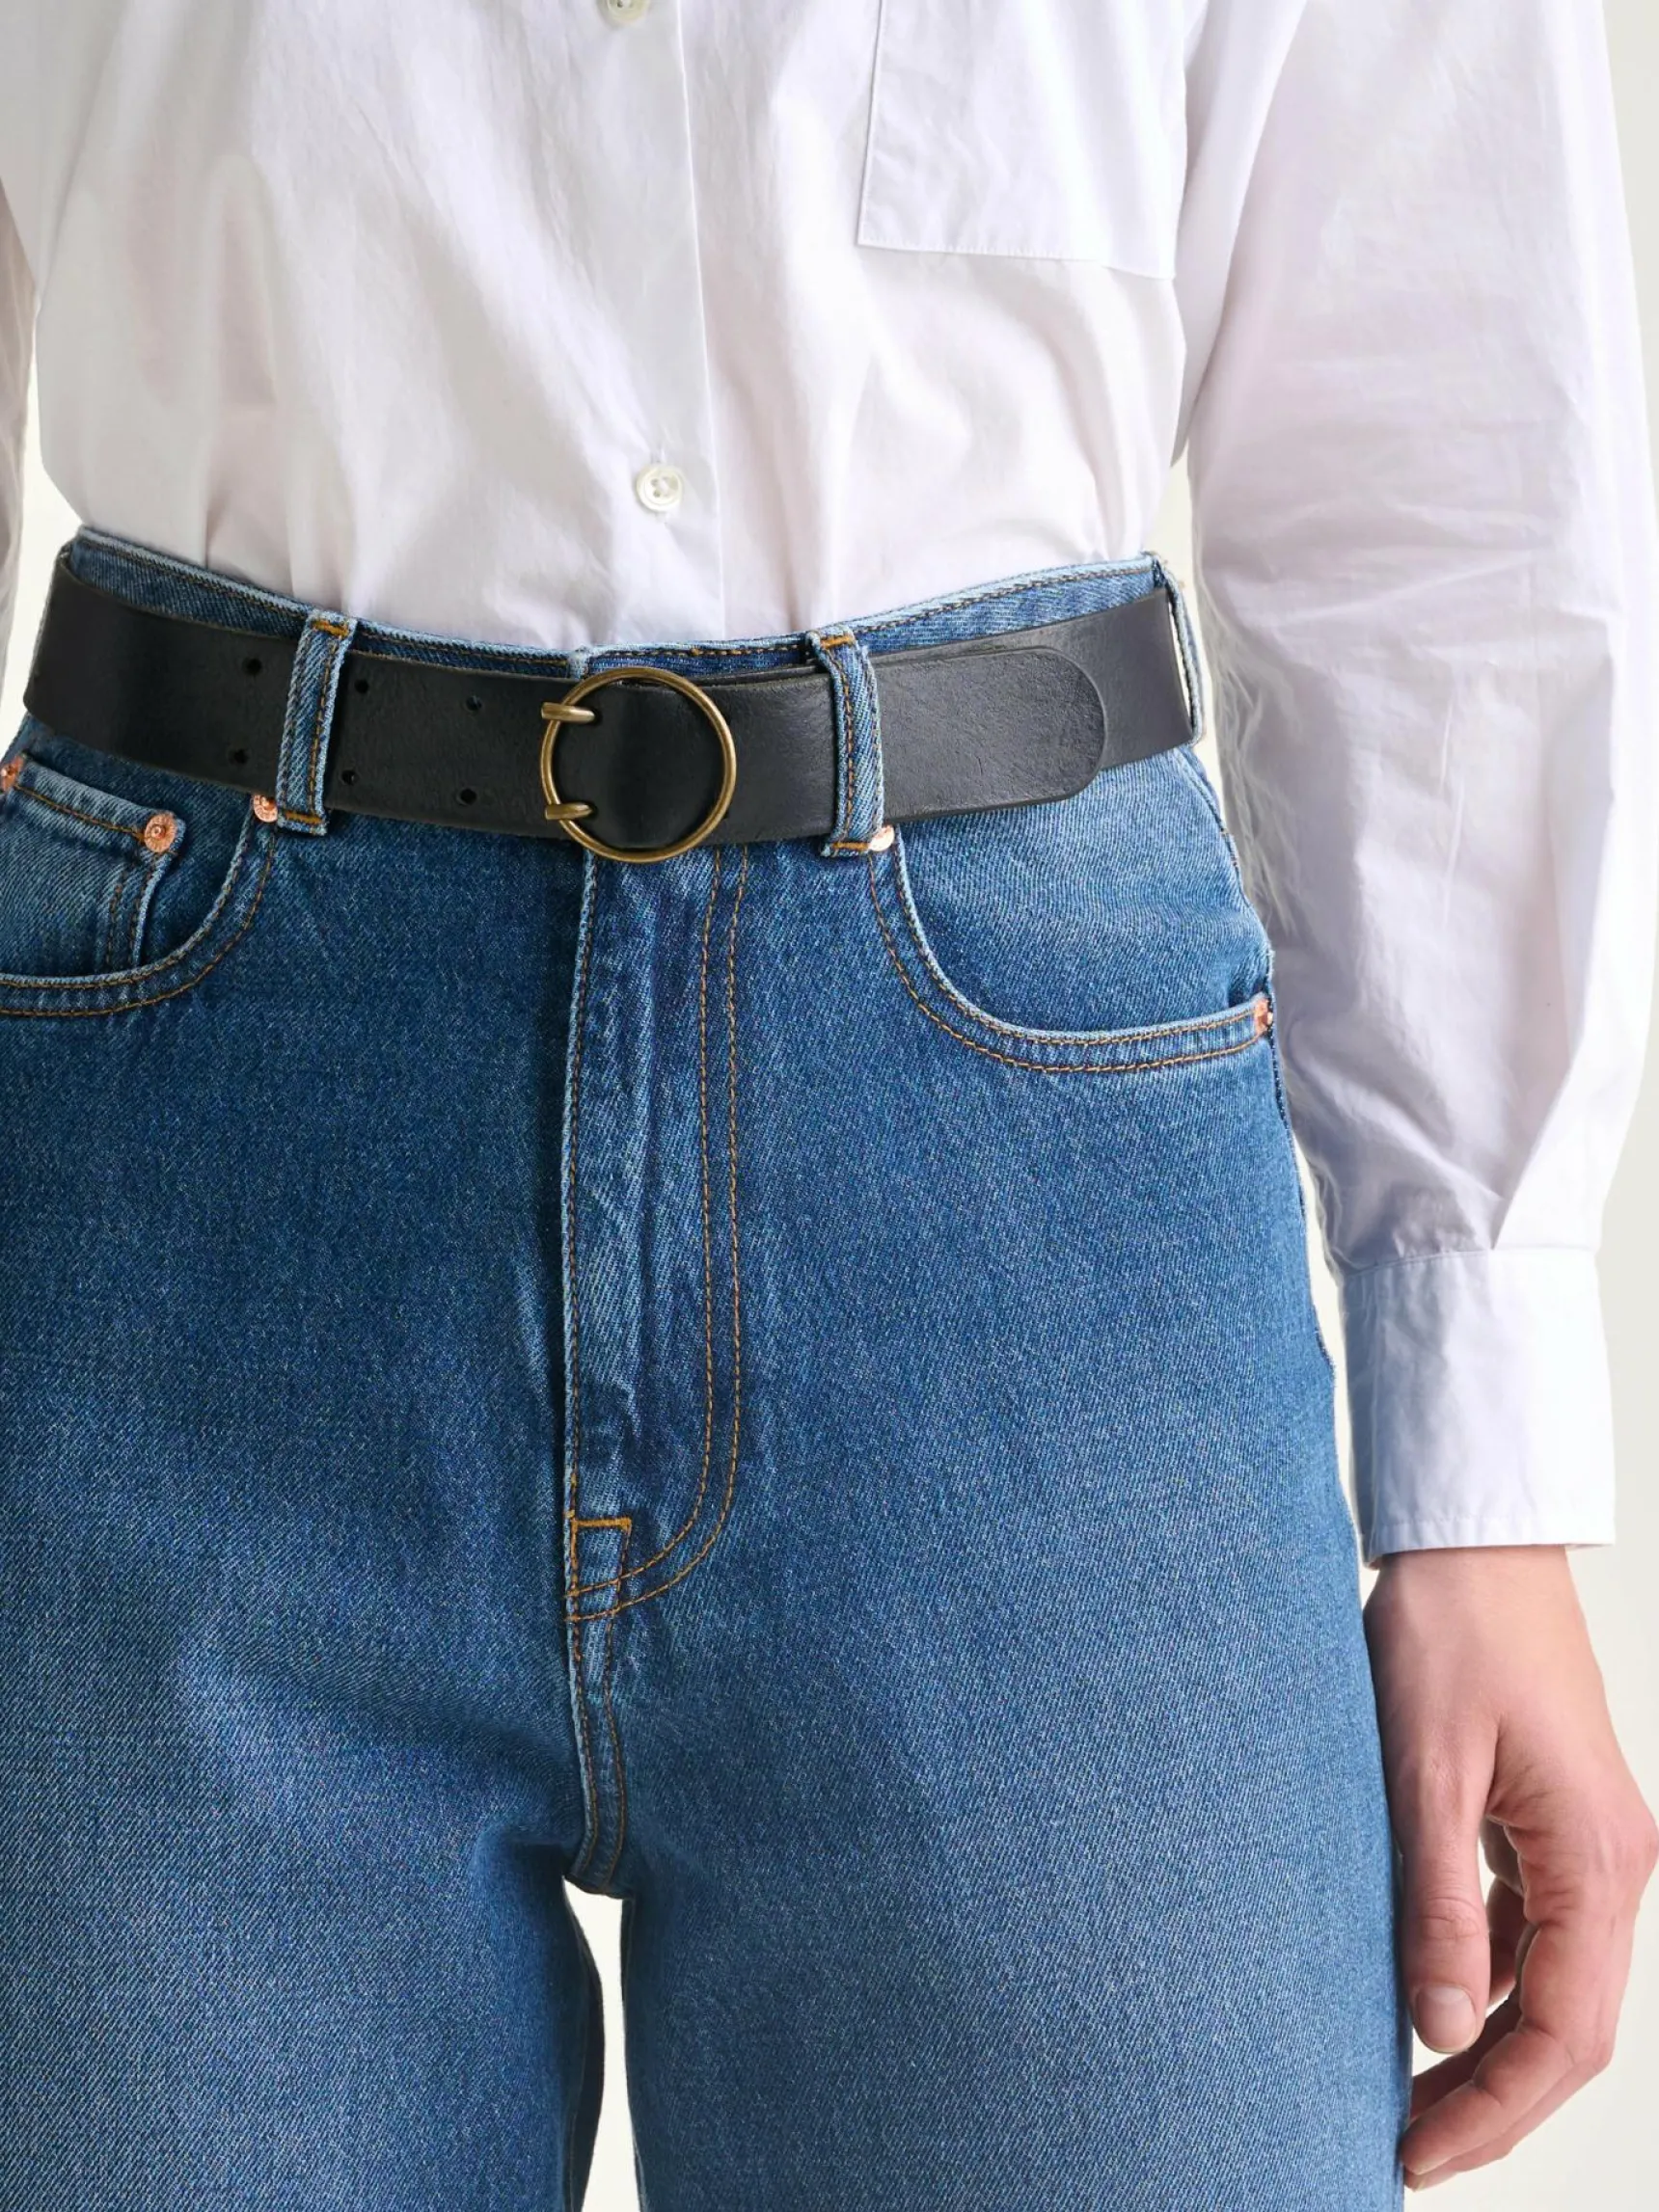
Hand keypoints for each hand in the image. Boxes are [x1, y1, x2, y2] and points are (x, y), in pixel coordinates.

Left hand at [1363, 1546, 1656, 2190]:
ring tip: (1400, 2090)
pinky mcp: (1553, 1822)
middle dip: (1492, 2101)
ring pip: (1549, 1984)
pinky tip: (1418, 1991)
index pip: (1562, 2035)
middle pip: (1567, 2028)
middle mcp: (1613, 1864)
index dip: (1493, 2111)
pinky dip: (1481, 1977)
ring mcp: (1588, 1844)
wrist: (1474, 1540)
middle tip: (1402, 2147)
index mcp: (1596, 1860)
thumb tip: (1433, 2028)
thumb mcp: (1423, 1765)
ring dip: (1485, 2046)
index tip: (1415, 2155)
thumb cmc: (1449, 1630)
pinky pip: (1528, 1930)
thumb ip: (1432, 1899)